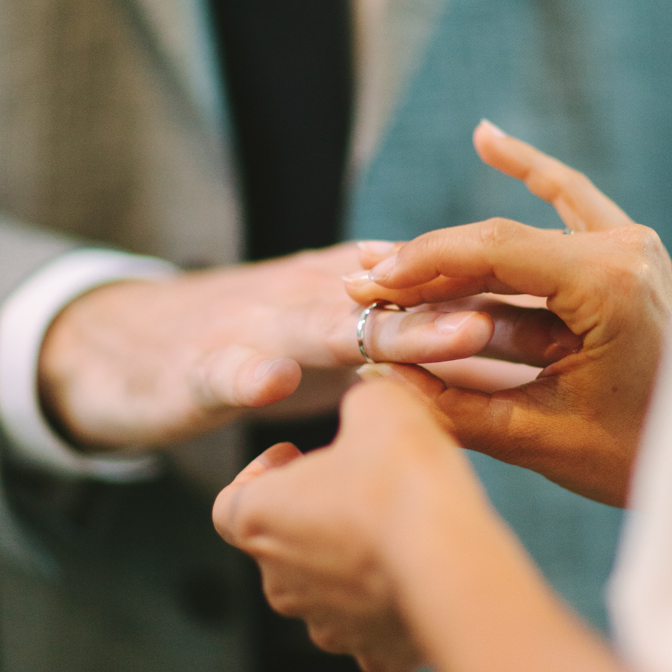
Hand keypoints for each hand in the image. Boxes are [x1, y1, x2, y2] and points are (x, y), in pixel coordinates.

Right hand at [38, 243, 496, 450]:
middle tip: (490, 326)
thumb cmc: (252, 349)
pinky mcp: (200, 362)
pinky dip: (242, 372)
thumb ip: (404, 349)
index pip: (430, 290)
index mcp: (351, 289)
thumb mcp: (333, 346)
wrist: (129, 353)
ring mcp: (254, 323)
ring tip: (392, 352)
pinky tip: (263, 382)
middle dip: (439, 313)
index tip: (542, 331)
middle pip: (387, 299)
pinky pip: (224, 367)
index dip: (482, 307)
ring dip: (350, 338)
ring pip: (313, 324)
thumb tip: (500, 356)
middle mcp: (312, 291)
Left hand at [213, 379, 480, 671]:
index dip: (257, 475)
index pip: (228, 504)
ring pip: (326, 592)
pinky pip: (372, 630)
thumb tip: (370, 393)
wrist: (452, 559)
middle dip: (312, 515)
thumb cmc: (401, 480)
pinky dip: (388, 609)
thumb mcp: (378, 407)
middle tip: (355, 486)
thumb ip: (362, 398)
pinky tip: (419, 579)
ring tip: (392, 529)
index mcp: (260, 520)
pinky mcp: (375, 654)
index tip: (293, 455)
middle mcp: (281, 582)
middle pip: (280, 547)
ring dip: (348, 563)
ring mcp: (327, 625)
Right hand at [345, 124, 671, 505]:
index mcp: (609, 286)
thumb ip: (457, 406)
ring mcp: (631, 246)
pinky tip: (487, 138)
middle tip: (363, 283)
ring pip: (520, 235)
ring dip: (456, 255)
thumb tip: (379, 377)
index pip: (491, 252)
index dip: (420, 265)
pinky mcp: (630, 255)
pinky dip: (530, 172)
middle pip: (498, 242)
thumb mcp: (541, 438)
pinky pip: (569, 201)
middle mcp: (624, 250)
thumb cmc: (639, 456)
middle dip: (426, 266)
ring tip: (390, 262)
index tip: (366, 285)